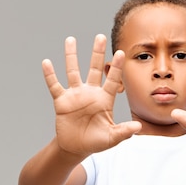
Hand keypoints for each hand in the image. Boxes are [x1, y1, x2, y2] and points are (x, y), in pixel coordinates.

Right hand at [43, 34, 140, 156]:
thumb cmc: (95, 141)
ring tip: (71, 39)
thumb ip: (124, 131)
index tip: (122, 53)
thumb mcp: (111, 138)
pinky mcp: (61, 101)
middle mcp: (90, 93)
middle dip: (97, 54)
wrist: (76, 147)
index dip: (117, 68)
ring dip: (72, 56)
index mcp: (104, 99)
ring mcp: (75, 95)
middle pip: (95, 69)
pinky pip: (55, 86)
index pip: (112, 80)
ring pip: (73, 72)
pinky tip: (46, 62)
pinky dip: (50, 75)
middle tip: (100, 37)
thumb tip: (139, 127)